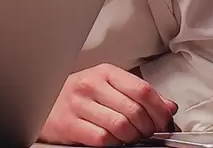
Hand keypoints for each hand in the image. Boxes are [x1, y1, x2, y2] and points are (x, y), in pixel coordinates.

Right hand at [38, 64, 177, 146]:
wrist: (43, 103)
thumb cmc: (79, 96)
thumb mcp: (109, 87)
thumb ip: (138, 94)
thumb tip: (168, 107)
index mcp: (105, 72)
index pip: (142, 90)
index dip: (159, 110)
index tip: (165, 122)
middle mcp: (91, 85)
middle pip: (134, 110)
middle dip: (147, 128)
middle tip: (147, 133)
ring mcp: (78, 105)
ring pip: (121, 126)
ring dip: (132, 137)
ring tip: (130, 137)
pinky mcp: (70, 124)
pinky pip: (103, 139)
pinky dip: (114, 144)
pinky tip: (113, 140)